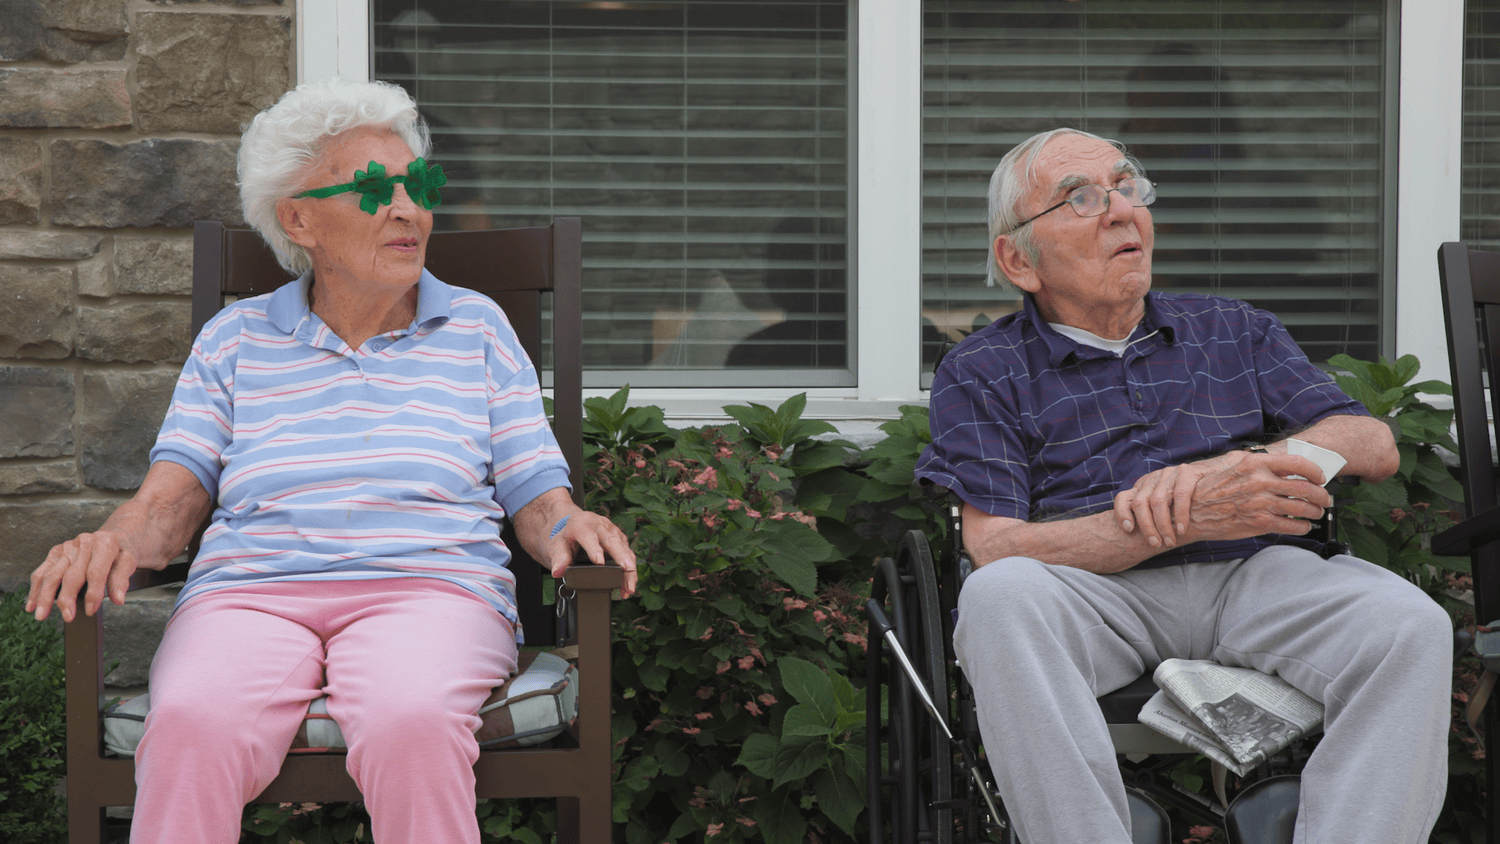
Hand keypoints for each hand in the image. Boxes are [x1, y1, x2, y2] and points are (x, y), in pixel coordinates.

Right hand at [26, 531, 139, 622]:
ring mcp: (68, 546)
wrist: (112, 536)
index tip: (91, 611)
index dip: (93, 593)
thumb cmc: (120, 552)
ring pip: (52, 573)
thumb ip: (122, 579)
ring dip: (45, 596)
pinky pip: (42, 571)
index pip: (96, 572)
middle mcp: (84, 543)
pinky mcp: (56, 551)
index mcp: (105, 544)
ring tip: (42, 615)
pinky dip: (35, 589)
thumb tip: (118, 599)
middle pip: (71, 574)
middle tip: (67, 617)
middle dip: (67, 598)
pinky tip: (32, 605)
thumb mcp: (129, 561)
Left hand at [546, 510, 638, 597]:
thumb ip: (559, 558)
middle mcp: (600, 525)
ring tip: (628, 589)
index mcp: (581, 524)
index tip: (599, 563)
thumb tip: (558, 571)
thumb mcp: (557, 545)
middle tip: (627, 575)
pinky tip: (627, 586)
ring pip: (625, 550)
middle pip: (613, 542)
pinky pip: (628, 555)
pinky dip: (630, 572)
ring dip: (629, 571)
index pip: (589, 536)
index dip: (594, 549)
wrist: (571, 528)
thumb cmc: (565, 538)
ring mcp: (612, 531)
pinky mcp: (620, 539)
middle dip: (622, 560)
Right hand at [1114, 451, 1330, 548]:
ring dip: (1314, 512)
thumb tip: (1285, 466)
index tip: (1320, 477)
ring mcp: (1259, 503)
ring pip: (1302, 508)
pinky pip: (1291, 526)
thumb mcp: (1234, 469)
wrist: (1191, 513)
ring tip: (1315, 513)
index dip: (1315, 471)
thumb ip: (1259, 466)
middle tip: (1324, 499)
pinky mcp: (1258, 523)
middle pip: (1305, 487)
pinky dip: (1302, 527)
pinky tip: (1301, 526)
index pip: (1297, 463)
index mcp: (1254, 464)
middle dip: (1321, 495)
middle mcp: (1259, 482)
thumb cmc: (1212, 491)